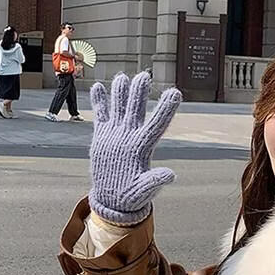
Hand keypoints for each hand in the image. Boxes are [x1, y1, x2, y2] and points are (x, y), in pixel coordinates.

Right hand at [88, 71, 181, 224]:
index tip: (175, 93)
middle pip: (136, 110)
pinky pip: (101, 116)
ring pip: (119, 108)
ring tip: (123, 77)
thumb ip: (155, 181)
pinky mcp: (102, 137)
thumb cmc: (131, 197)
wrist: (113, 199)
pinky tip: (99, 87)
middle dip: (139, 93)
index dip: (166, 109)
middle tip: (144, 76)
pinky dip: (100, 102)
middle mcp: (130, 136)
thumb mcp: (143, 191)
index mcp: (142, 147)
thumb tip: (171, 175)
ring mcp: (116, 135)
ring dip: (121, 92)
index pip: (157, 124)